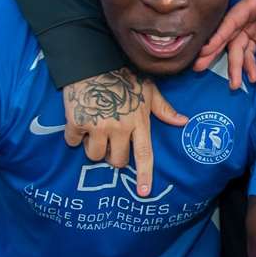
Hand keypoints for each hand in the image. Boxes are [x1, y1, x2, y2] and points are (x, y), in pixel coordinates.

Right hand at [63, 69, 187, 196]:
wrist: (92, 63)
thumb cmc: (124, 77)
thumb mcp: (148, 91)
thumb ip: (164, 109)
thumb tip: (183, 121)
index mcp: (139, 123)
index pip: (144, 154)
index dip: (144, 175)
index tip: (144, 193)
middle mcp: (119, 128)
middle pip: (117, 161)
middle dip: (114, 156)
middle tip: (111, 141)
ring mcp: (97, 127)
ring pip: (95, 156)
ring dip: (93, 148)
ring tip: (95, 131)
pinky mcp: (76, 123)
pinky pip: (72, 142)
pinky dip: (73, 137)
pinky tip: (79, 122)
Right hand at [194, 0, 255, 88]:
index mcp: (254, 0)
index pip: (233, 18)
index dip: (219, 34)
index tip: (207, 48)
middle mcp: (249, 12)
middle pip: (229, 34)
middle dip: (215, 51)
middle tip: (200, 67)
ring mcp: (253, 23)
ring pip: (238, 46)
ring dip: (236, 64)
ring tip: (235, 84)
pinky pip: (249, 49)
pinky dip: (249, 63)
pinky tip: (252, 76)